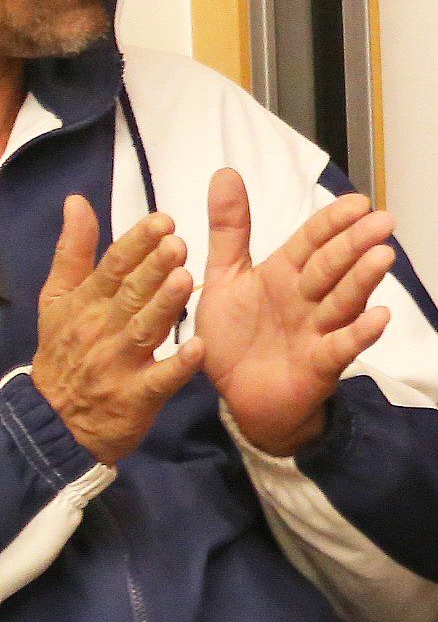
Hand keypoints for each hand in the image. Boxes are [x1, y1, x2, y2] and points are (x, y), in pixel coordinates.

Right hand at [29, 197, 201, 464]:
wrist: (53, 420)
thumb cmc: (64, 350)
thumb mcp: (58, 299)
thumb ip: (73, 250)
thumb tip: (77, 201)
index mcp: (87, 302)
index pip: (113, 266)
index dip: (138, 242)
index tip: (164, 220)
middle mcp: (101, 329)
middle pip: (129, 294)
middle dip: (153, 268)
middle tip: (179, 244)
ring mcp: (118, 363)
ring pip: (143, 331)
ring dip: (164, 306)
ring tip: (187, 280)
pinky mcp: (136, 397)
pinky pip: (159, 380)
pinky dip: (177, 366)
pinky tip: (200, 348)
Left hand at [196, 171, 397, 455]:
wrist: (236, 397)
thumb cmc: (236, 336)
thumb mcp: (225, 277)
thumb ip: (229, 229)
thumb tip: (226, 172)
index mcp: (285, 274)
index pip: (313, 240)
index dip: (333, 222)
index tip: (357, 202)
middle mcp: (308, 298)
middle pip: (333, 266)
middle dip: (356, 243)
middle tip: (382, 221)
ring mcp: (318, 330)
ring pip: (343, 300)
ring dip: (363, 279)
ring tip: (383, 257)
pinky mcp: (320, 365)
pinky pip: (342, 347)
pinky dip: (361, 333)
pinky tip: (380, 317)